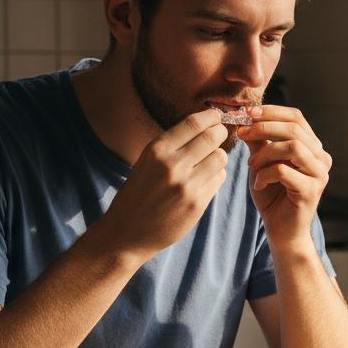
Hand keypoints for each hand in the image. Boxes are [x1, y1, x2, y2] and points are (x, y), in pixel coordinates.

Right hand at [101, 108, 228, 261]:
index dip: (211, 116)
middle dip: (221, 132)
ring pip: (220, 158)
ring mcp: (186, 186)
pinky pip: (218, 179)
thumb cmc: (138, 193)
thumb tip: (207, 126)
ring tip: (208, 161)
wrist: (127, 232)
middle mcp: (172, 165)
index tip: (216, 116)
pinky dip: (216, 176)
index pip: (193, 123)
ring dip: (218, 156)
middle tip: (220, 134)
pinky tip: (203, 181)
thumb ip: (173, 145)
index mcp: (156, 150)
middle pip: (212, 137)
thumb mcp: (147, 161)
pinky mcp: (197, 203)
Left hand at [238, 105, 331, 246]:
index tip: (247, 114)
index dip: (271, 112)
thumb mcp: (261, 163)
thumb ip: (257, 141)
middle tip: (242, 133)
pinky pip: (284, 171)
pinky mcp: (311, 191)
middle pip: (294, 128)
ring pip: (292, 147)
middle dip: (264, 127)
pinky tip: (258, 184)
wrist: (281, 230)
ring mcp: (319, 174)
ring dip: (265, 152)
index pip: (296, 117)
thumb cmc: (272, 195)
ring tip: (251, 166)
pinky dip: (265, 174)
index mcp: (312, 147)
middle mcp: (321, 158)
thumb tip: (244, 117)